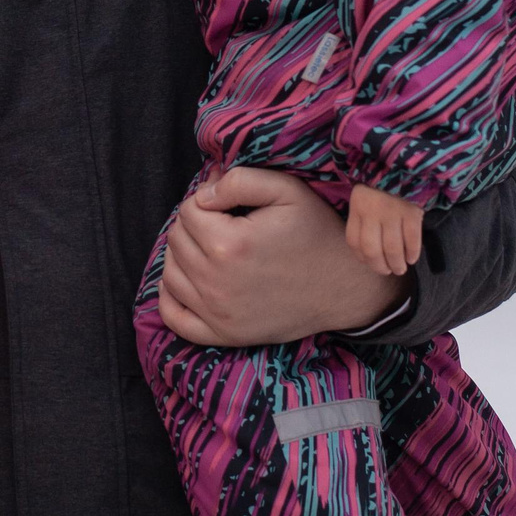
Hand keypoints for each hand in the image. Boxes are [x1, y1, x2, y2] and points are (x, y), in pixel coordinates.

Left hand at [157, 167, 406, 345]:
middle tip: (224, 222)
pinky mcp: (223, 335)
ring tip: (211, 246)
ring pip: (171, 272)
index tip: (230, 203)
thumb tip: (204, 193)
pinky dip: (171, 297)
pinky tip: (188, 280)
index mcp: (229, 245)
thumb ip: (240, 180)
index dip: (207, 199)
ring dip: (183, 254)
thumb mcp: (288, 190)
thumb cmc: (317, 233)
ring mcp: (217, 314)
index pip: (188, 211)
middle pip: (176, 240)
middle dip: (195, 224)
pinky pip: (174, 318)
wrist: (345, 286)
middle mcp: (217, 283)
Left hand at [347, 184, 423, 276]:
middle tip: (389, 271)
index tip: (371, 264)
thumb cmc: (381, 184)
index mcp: (357, 208)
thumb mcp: (364, 198)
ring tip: (400, 268)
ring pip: (392, 248)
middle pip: (372, 249)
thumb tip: (367, 253)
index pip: (354, 241)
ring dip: (397, 263)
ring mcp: (392, 212)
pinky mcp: (411, 211)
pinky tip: (412, 258)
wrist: (403, 161)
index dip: (362, 258)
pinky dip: (412, 252)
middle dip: (380, 266)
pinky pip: (412, 239)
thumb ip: (362, 220)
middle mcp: (372, 212)